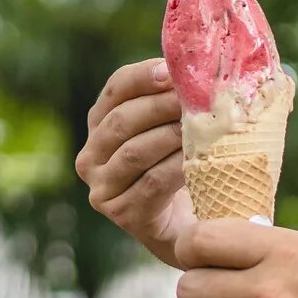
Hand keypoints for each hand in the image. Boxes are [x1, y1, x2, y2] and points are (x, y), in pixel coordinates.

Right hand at [75, 57, 193, 264]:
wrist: (189, 229)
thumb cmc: (185, 169)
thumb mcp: (174, 130)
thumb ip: (178, 100)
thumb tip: (206, 68)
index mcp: (101, 123)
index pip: (116, 89)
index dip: (142, 77)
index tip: (171, 71)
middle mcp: (91, 155)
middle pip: (122, 120)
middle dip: (161, 106)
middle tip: (198, 100)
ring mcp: (101, 186)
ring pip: (134, 152)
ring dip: (171, 136)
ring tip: (204, 128)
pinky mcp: (120, 212)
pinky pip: (150, 183)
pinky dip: (177, 168)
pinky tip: (200, 161)